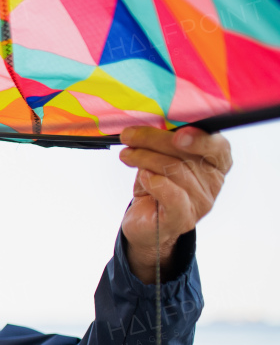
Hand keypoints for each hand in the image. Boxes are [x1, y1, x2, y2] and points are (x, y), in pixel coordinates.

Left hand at [118, 125, 231, 283]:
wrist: (144, 222)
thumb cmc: (154, 184)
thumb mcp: (159, 158)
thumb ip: (163, 142)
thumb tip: (148, 122)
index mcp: (215, 163)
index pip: (218, 146)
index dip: (200, 138)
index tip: (177, 133)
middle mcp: (213, 183)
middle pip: (187, 155)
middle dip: (154, 140)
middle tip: (129, 135)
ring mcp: (200, 202)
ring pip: (174, 171)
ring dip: (144, 158)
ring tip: (127, 155)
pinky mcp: (183, 218)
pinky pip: (172, 196)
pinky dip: (154, 182)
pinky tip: (143, 177)